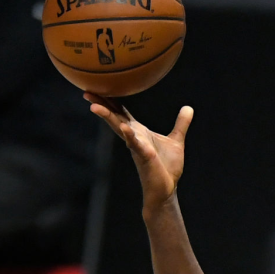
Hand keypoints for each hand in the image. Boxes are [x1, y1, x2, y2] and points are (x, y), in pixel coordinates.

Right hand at [85, 93, 190, 208]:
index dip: (111, 99)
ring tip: (94, 106)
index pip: (122, 112)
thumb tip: (189, 108)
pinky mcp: (144, 156)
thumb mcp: (176, 141)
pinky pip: (135, 144)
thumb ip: (181, 124)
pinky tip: (123, 127)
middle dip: (101, 105)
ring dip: (108, 117)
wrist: (167, 188)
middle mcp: (134, 137)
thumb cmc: (167, 167)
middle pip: (115, 117)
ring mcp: (137, 146)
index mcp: (139, 132)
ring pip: (120, 128)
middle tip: (86, 91)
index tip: (98, 85)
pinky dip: (129, 135)